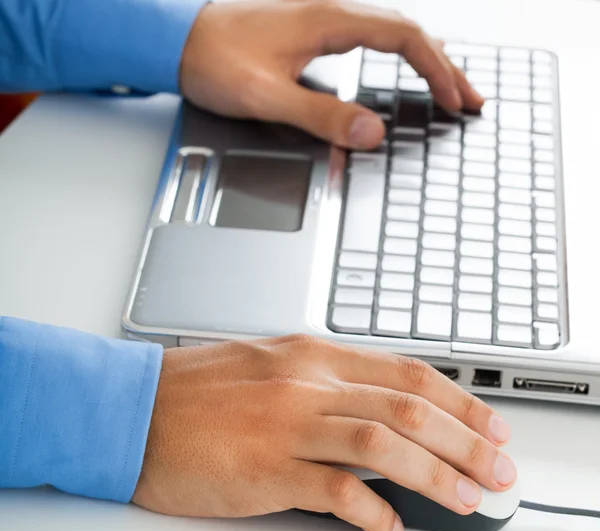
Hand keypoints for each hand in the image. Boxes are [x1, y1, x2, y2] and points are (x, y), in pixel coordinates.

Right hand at [132, 335, 514, 530]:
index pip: (406, 373)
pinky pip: (335, 491)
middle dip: (465, 439)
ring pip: (383, 444)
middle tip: (498, 468)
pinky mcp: (265, 469)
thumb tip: (377, 414)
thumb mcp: (273, 367)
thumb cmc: (200, 389)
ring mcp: (287, 424)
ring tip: (466, 498)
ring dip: (436, 474)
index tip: (489, 424)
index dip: (458, 400)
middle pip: (408, 408)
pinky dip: (372, 512)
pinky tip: (388, 527)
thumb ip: (326, 385)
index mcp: (311, 355)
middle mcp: (307, 382)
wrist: (135, 407)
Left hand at [178, 0, 483, 149]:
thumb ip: (320, 114)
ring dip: (424, 60)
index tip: (455, 100)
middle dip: (444, 66)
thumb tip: (371, 131)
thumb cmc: (214, 60)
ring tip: (449, 85)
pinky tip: (401, 70)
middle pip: (406, 32)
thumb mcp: (267, 96)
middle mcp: (331, 13)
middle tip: (470, 97)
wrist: (176, 39)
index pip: (403, 38)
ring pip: (390, 33)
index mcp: (328, 21)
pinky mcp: (310, 32)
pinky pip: (369, 38)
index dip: (435, 70)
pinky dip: (396, 57)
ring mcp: (322, 20)